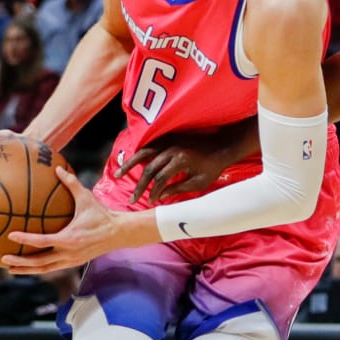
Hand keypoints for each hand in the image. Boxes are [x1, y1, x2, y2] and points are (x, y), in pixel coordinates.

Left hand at [1, 167, 152, 273]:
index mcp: (70, 238)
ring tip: (9, 267)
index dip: (26, 239)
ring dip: (26, 269)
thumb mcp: (87, 198)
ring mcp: (71, 261)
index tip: (12, 235)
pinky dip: (37, 268)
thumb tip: (57, 168)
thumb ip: (71, 183)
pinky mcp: (73, 263)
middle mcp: (69, 253)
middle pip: (40, 262)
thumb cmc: (102, 214)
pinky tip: (26, 265)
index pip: (43, 241)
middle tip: (4, 258)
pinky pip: (51, 268)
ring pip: (44, 269)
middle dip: (21, 262)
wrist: (119, 233)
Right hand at [115, 130, 237, 203]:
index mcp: (181, 161)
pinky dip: (138, 154)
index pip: (161, 179)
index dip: (154, 192)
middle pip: (149, 169)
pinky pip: (148, 145)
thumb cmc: (212, 167)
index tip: (150, 202)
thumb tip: (160, 197)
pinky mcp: (168, 137)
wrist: (223, 145)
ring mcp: (169, 141)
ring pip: (143, 153)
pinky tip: (130, 162)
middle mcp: (172, 149)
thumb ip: (178, 189)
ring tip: (117, 175)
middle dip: (140, 186)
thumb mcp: (198, 183)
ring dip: (129, 164)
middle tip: (131, 199)